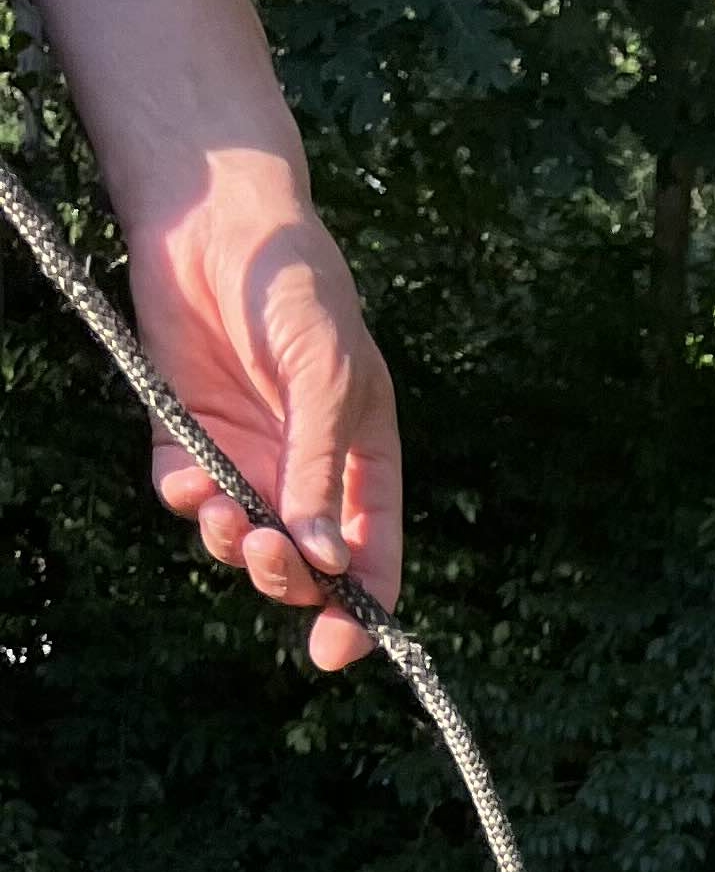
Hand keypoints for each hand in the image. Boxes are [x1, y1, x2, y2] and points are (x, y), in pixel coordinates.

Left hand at [123, 146, 402, 671]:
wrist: (217, 222)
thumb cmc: (298, 292)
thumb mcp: (330, 381)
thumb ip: (323, 472)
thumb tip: (325, 562)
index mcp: (362, 462)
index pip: (372, 557)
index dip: (361, 611)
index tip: (338, 648)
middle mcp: (305, 472)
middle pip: (302, 564)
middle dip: (284, 576)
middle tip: (266, 551)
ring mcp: (245, 456)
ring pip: (241, 538)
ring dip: (232, 542)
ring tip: (222, 510)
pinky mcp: (186, 433)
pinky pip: (186, 494)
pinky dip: (186, 500)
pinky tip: (187, 477)